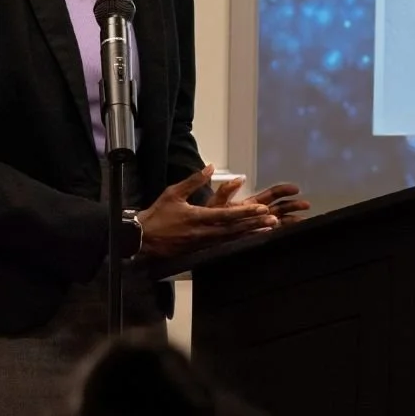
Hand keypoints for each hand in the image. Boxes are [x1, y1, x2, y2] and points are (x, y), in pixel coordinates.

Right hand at [137, 168, 277, 258]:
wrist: (141, 239)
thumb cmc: (158, 214)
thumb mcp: (174, 193)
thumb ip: (194, 180)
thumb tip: (210, 166)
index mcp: (197, 217)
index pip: (226, 215)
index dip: (245, 212)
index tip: (261, 209)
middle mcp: (203, 233)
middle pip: (233, 229)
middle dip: (254, 224)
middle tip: (273, 220)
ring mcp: (203, 243)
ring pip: (231, 239)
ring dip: (249, 233)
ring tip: (267, 229)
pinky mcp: (201, 250)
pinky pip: (223, 245)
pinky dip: (238, 241)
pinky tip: (248, 239)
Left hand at [205, 173, 309, 227]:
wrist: (198, 237)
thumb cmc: (206, 219)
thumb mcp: (216, 204)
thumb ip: (226, 191)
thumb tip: (240, 178)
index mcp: (248, 205)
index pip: (269, 196)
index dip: (282, 191)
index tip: (295, 189)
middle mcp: (255, 215)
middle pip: (278, 208)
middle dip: (292, 205)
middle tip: (307, 205)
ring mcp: (255, 227)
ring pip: (278, 221)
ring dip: (292, 219)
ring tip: (304, 219)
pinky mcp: (253, 239)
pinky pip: (271, 236)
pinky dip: (283, 233)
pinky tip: (292, 233)